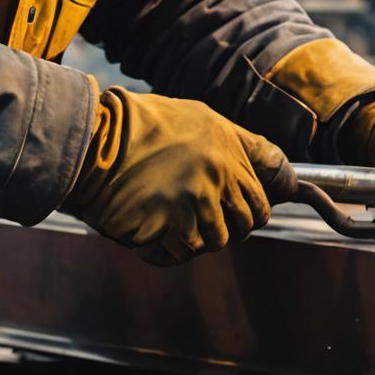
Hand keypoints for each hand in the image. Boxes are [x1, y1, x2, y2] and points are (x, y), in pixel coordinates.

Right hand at [64, 88, 295, 265]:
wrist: (95, 138)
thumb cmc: (144, 125)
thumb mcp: (202, 119)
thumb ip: (244, 147)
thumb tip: (280, 170)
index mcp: (229, 155)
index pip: (260, 204)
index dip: (246, 212)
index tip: (230, 212)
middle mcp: (218, 180)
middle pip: (242, 228)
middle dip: (224, 227)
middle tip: (194, 215)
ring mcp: (193, 205)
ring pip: (212, 243)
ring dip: (192, 237)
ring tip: (165, 214)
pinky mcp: (167, 227)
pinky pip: (180, 254)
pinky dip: (166, 249)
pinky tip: (149, 226)